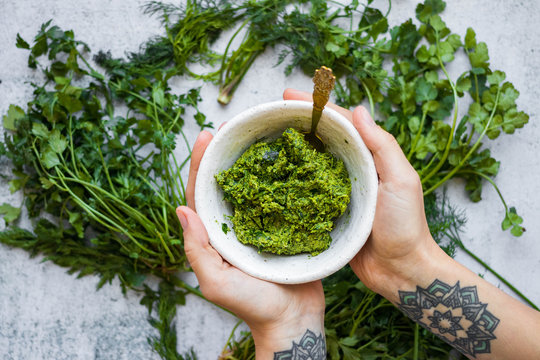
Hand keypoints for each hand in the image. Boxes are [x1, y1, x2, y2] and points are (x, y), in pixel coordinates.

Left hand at [177, 129, 324, 355]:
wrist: (293, 320)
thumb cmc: (253, 306)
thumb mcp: (216, 282)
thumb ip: (197, 250)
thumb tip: (181, 210)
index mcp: (214, 235)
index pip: (201, 194)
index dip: (200, 164)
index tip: (205, 135)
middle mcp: (233, 226)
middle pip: (224, 183)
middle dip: (223, 153)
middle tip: (230, 125)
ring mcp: (259, 225)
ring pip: (250, 186)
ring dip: (249, 160)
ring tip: (254, 133)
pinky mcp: (282, 226)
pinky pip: (277, 196)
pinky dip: (276, 176)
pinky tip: (282, 158)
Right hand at [284, 89, 442, 298]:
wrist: (399, 270)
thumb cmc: (405, 225)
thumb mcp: (401, 180)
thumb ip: (382, 146)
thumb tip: (358, 109)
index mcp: (368, 157)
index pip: (339, 123)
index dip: (314, 107)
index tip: (287, 96)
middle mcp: (350, 169)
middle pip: (320, 139)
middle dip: (296, 123)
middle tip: (268, 113)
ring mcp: (335, 191)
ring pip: (308, 163)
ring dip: (289, 149)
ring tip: (263, 138)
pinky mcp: (324, 213)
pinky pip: (304, 192)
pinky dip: (289, 181)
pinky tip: (271, 176)